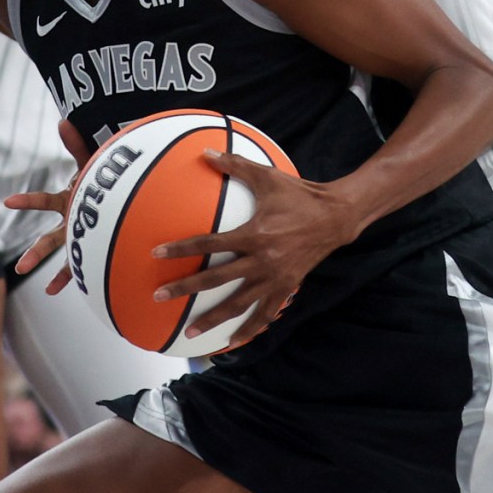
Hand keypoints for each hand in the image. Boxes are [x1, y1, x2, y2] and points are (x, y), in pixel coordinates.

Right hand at [6, 122, 95, 292]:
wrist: (127, 193)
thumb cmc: (107, 179)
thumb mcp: (92, 163)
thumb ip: (77, 145)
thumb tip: (63, 121)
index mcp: (68, 201)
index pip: (43, 201)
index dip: (27, 201)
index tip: (7, 203)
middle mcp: (70, 222)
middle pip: (49, 240)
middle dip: (35, 253)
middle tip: (21, 268)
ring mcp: (80, 237)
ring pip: (62, 256)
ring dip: (48, 269)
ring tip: (31, 280)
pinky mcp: (92, 246)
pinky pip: (79, 266)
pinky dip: (67, 278)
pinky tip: (52, 291)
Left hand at [152, 152, 355, 349]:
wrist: (335, 218)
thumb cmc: (299, 195)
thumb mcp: (267, 177)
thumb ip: (235, 165)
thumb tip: (205, 152)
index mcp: (253, 235)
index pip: (209, 244)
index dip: (181, 248)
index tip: (157, 254)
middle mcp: (261, 261)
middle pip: (216, 279)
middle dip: (185, 288)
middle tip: (160, 296)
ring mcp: (274, 278)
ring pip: (238, 304)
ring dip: (213, 319)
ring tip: (190, 331)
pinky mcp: (286, 287)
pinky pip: (265, 313)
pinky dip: (250, 328)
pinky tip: (233, 341)